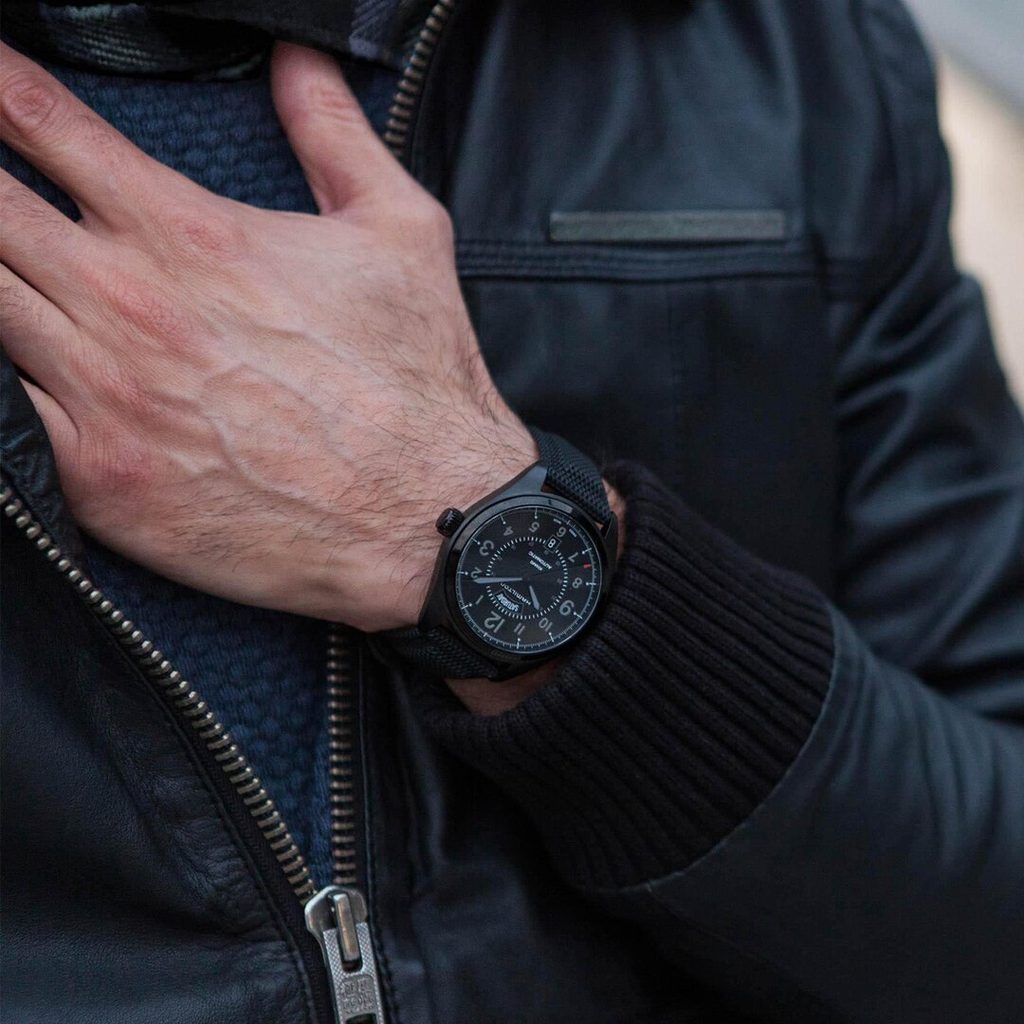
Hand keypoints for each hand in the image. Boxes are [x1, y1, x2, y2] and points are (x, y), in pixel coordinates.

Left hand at [0, 42, 535, 631]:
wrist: (425, 517)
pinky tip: (12, 359)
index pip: (44, 123)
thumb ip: (334, 133)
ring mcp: (104, 396)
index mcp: (191, 235)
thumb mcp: (401, 232)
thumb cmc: (418, 382)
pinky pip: (3, 409)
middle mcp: (130, 306)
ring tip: (3, 265)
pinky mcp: (99, 479)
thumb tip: (298, 56)